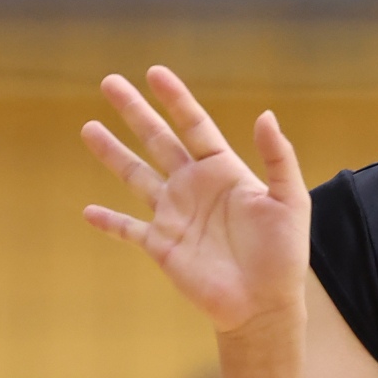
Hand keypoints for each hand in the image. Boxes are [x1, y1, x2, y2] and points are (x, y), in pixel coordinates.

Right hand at [83, 67, 308, 334]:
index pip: (194, 125)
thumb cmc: (283, 254)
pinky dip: (107, 222)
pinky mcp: (161, 247)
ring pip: (135, 176)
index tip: (154, 72)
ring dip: (112, 153)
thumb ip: (278, 158)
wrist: (263, 304)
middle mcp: (194, 187)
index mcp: (223, 171)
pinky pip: (128, 230)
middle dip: (134, 112)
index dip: (175, 98)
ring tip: (89, 128)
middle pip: (157, 140)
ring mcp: (174, 216)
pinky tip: (87, 211)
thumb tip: (265, 115)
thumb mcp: (290, 201)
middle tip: (110, 82)